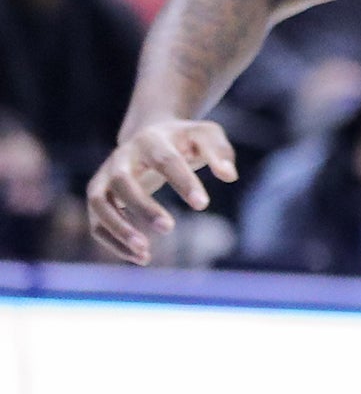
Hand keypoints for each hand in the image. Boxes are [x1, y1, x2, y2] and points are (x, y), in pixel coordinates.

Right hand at [86, 119, 238, 265]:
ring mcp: (105, 177)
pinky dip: (114, 242)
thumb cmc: (184, 140)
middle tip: (169, 228)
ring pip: (100, 203)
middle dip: (143, 206)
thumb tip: (229, 176)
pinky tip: (142, 258)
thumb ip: (219, 153)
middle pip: (122, 181)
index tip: (203, 205)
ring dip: (118, 228)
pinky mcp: (99, 197)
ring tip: (145, 251)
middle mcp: (121, 158)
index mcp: (151, 140)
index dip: (183, 182)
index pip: (165, 160)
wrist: (150, 134)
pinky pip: (97, 222)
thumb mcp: (206, 136)